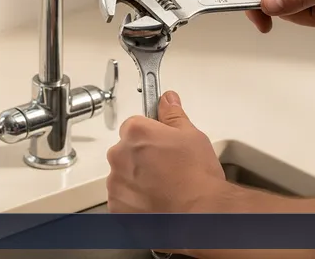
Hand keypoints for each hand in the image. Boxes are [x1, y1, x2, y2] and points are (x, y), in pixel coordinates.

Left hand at [106, 91, 231, 213]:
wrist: (199, 214)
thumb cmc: (197, 177)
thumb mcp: (191, 136)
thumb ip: (173, 115)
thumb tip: (168, 100)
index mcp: (135, 132)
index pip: (134, 125)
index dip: (150, 134)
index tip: (160, 143)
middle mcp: (119, 155)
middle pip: (125, 150)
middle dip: (142, 157)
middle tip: (166, 167)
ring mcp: (116, 182)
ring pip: (123, 175)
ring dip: (137, 179)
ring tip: (163, 187)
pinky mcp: (117, 206)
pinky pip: (122, 199)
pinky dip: (134, 201)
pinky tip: (155, 201)